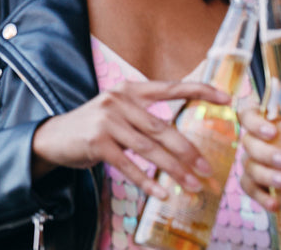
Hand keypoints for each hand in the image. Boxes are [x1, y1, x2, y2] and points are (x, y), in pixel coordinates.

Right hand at [31, 80, 229, 198]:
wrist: (54, 136)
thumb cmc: (93, 126)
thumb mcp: (118, 111)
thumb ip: (144, 117)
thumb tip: (181, 141)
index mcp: (130, 89)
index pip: (170, 87)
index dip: (199, 91)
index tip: (226, 98)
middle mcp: (119, 101)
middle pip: (162, 128)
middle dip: (188, 151)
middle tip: (207, 169)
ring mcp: (107, 121)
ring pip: (149, 149)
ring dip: (173, 171)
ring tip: (192, 185)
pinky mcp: (97, 142)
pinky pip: (129, 166)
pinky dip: (147, 182)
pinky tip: (162, 193)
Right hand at [237, 102, 280, 211]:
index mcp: (266, 124)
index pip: (248, 115)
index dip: (254, 122)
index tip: (272, 132)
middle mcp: (254, 142)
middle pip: (249, 143)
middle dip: (266, 152)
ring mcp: (252, 164)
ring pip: (249, 167)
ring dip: (265, 175)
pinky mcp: (255, 185)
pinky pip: (251, 190)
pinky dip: (262, 197)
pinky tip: (276, 204)